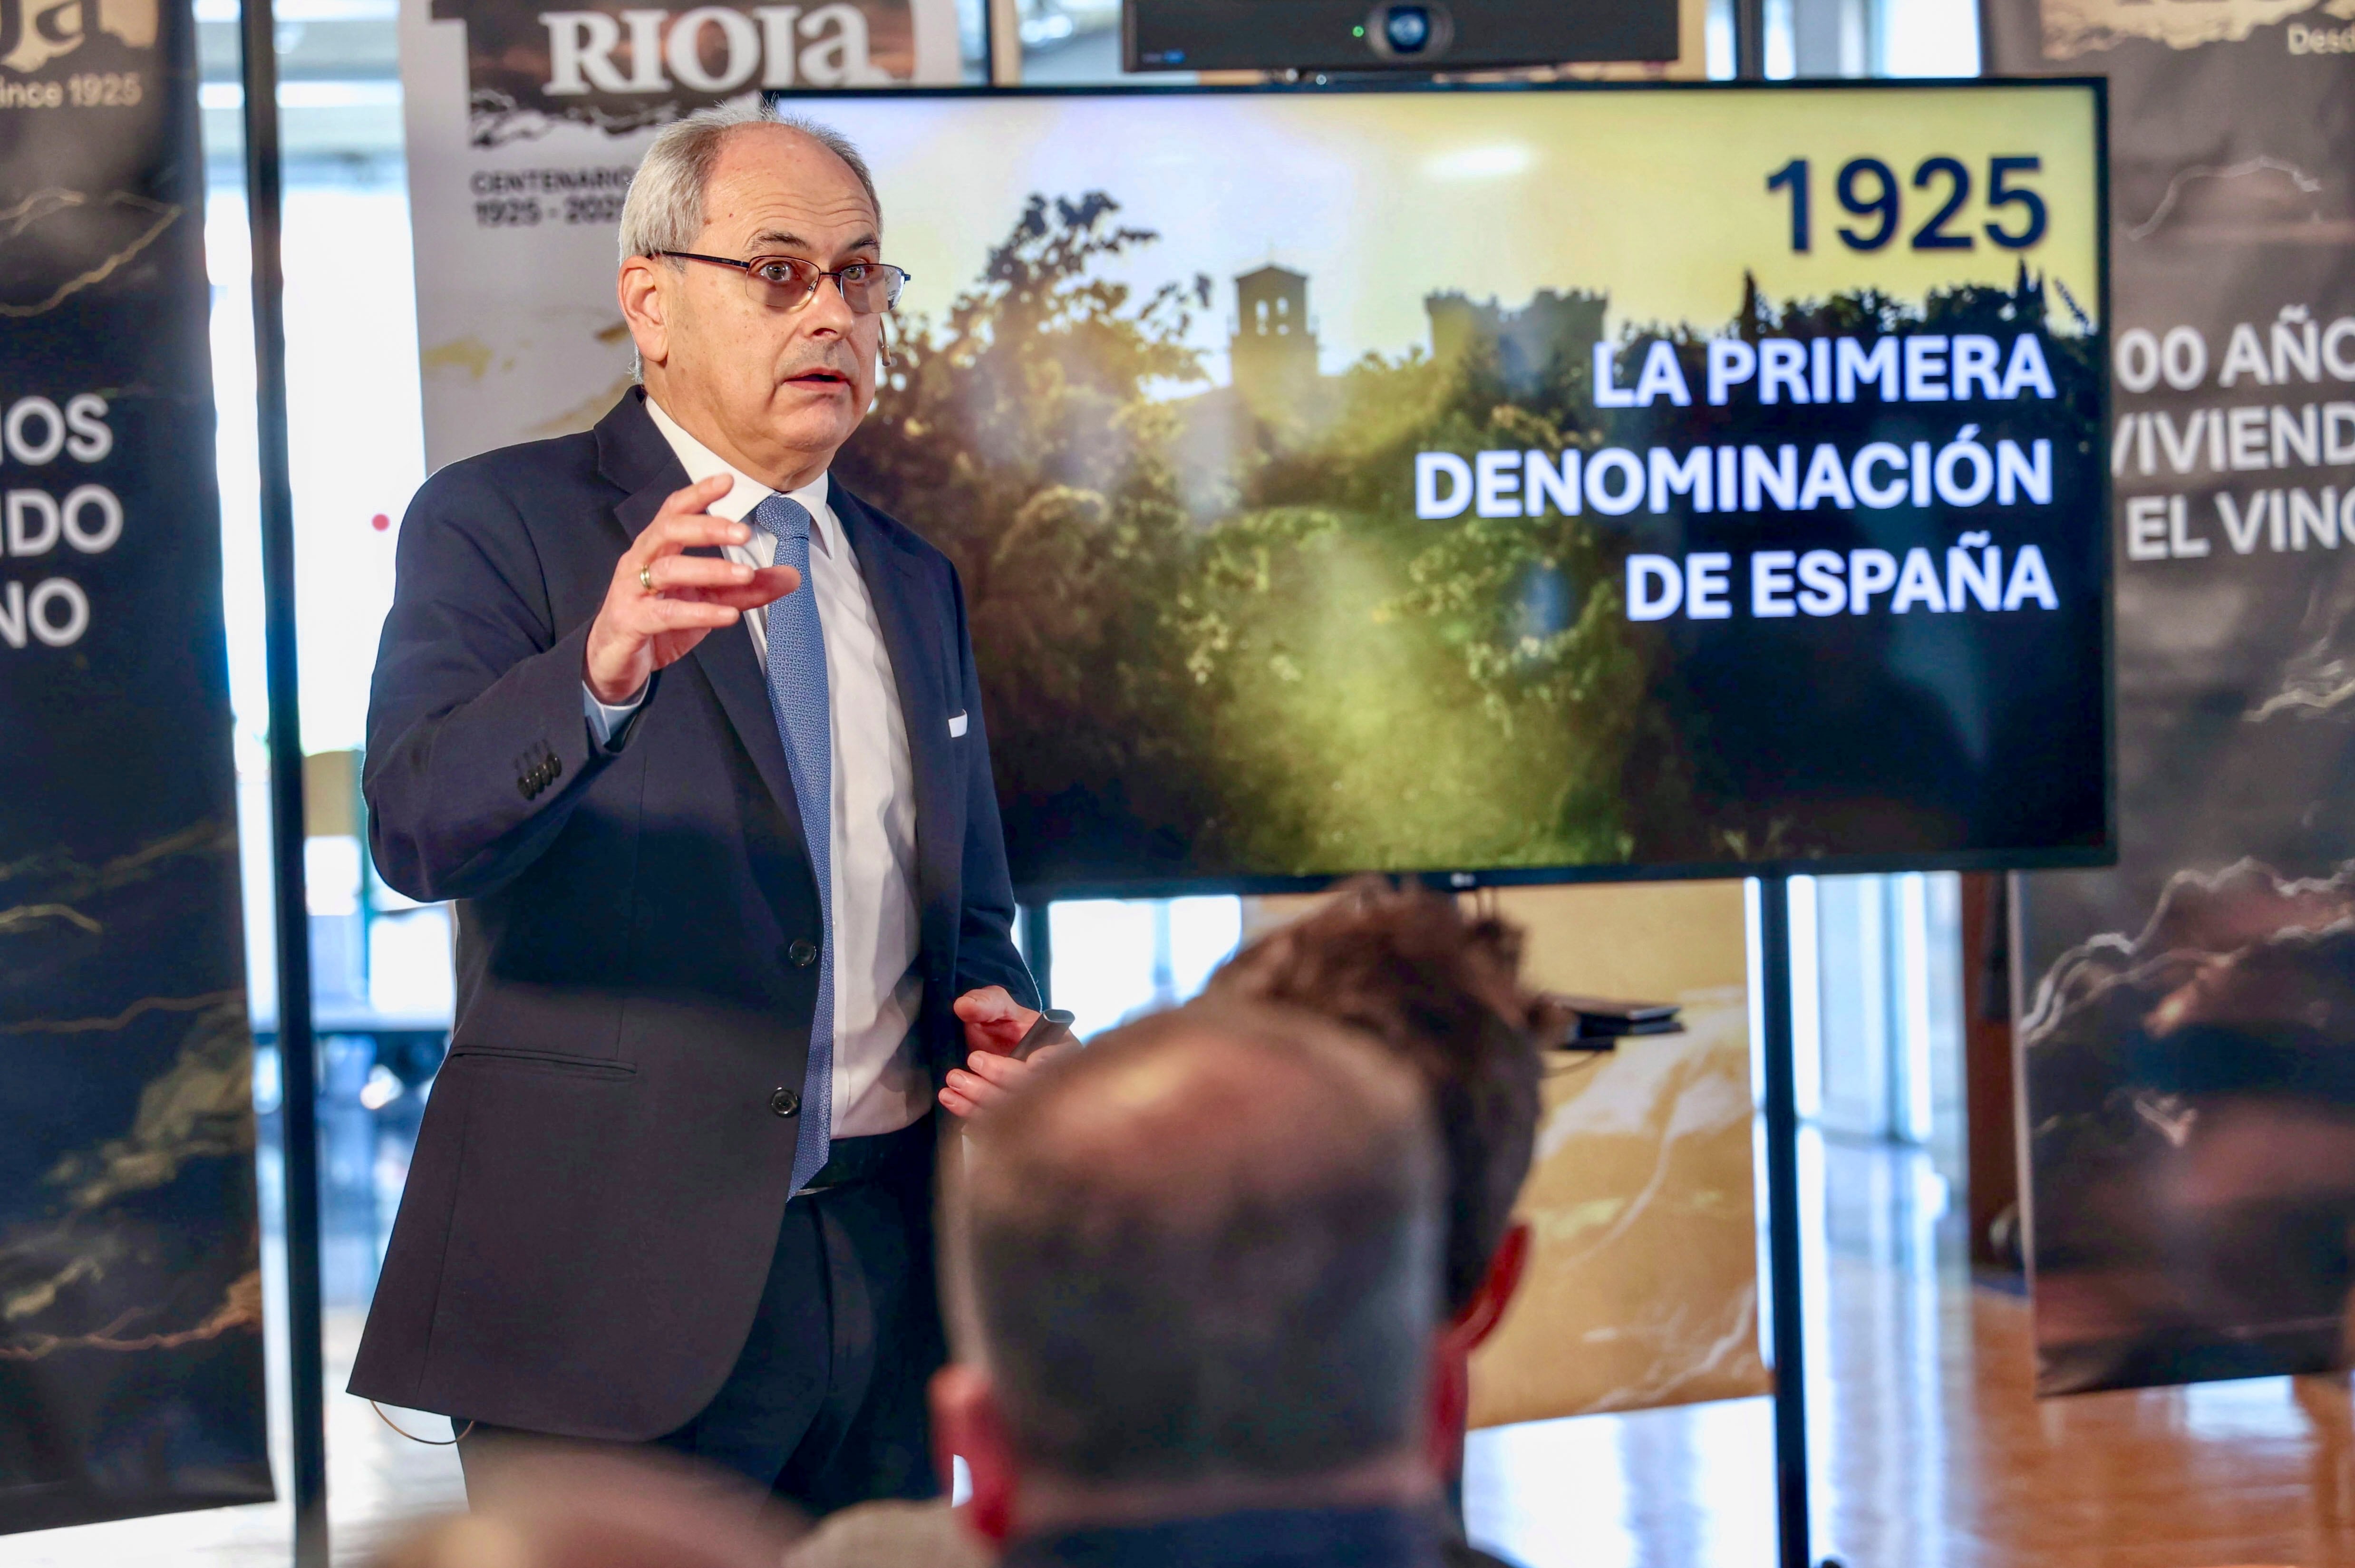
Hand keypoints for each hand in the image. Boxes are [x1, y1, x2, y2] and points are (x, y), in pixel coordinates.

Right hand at [583, 474, 801, 704]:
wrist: (613, 663)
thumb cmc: (657, 622)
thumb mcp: (707, 602)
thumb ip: (746, 588)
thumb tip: (791, 576)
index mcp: (658, 549)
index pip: (675, 511)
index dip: (699, 494)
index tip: (727, 480)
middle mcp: (641, 561)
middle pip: (670, 530)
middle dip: (708, 527)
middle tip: (744, 533)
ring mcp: (632, 590)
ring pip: (668, 569)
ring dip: (710, 569)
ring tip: (745, 575)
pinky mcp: (631, 621)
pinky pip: (666, 612)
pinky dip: (699, 612)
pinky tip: (727, 614)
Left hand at [941, 986, 1060, 1118]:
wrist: (993, 1049)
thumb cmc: (1005, 1026)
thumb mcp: (1000, 1007)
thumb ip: (987, 1003)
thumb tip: (965, 1006)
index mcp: (1060, 1052)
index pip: (1058, 1063)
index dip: (1041, 1062)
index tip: (1025, 1057)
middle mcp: (1050, 1084)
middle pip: (1033, 1089)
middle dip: (1002, 1076)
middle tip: (974, 1059)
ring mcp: (1029, 1107)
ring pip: (1011, 1111)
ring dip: (980, 1096)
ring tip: (954, 1080)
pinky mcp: (1008, 1122)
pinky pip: (992, 1125)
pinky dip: (969, 1112)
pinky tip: (951, 1099)